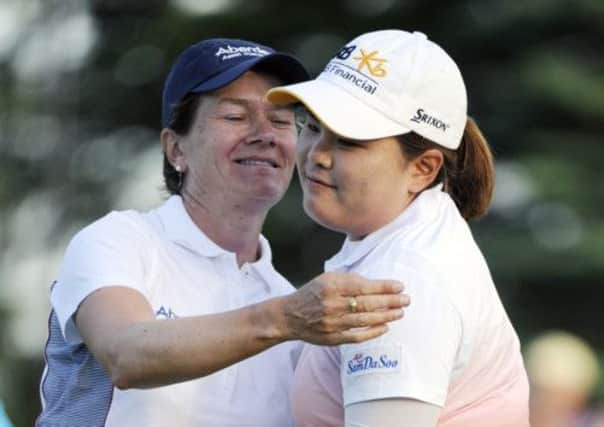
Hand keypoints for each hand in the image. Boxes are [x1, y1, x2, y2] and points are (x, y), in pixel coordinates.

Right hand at [281, 272, 408, 344]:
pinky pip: (357, 336)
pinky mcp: (332, 338)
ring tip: (400, 312)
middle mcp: (331, 304)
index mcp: (331, 286)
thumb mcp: (327, 279)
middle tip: (406, 300)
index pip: (363, 286)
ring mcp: (332, 322)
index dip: (384, 287)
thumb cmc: (313, 293)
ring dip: (386, 316)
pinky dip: (373, 332)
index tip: (400, 286)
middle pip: (367, 303)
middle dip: (390, 301)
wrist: (289, 315)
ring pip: (365, 320)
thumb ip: (350, 280)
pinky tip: (385, 327)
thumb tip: (377, 284)